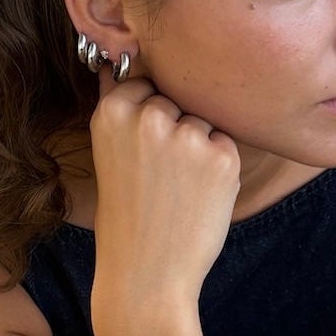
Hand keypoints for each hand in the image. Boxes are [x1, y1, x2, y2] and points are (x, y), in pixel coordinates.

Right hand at [87, 59, 240, 305]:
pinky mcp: (221, 157)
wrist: (146, 276)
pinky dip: (220, 169)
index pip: (146, 83)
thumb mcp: (108, 154)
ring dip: (199, 150)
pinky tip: (197, 199)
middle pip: (178, 101)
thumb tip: (115, 59)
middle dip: (176, 132)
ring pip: (204, 123)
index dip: (148, 118)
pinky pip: (227, 145)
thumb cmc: (127, 217)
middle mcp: (149, 116)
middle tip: (158, 180)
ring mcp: (187, 136)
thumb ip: (119, 107)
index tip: (140, 153)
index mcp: (112, 111)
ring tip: (177, 192)